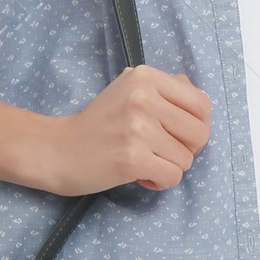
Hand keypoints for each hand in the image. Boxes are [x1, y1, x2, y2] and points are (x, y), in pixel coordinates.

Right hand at [32, 66, 212, 196]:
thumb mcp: (128, 90)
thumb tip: (198, 94)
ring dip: (168, 167)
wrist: (57, 150)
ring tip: (144, 161)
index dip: (197, 125)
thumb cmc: (98, 124)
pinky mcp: (132, 158)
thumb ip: (165, 88)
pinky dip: (159, 182)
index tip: (177, 135)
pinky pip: (172, 177)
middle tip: (162, 152)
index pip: (202, 103)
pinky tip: (139, 175)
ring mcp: (138, 128)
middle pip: (200, 133)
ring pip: (186, 159)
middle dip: (187, 150)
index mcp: (145, 76)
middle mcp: (143, 98)